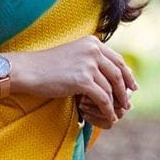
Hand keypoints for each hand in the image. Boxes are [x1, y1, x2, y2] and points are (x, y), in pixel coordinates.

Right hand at [10, 36, 135, 127]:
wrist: (27, 70)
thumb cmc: (45, 66)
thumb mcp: (71, 56)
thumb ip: (88, 60)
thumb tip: (102, 73)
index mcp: (92, 42)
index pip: (117, 59)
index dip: (127, 74)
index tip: (132, 85)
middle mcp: (93, 50)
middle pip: (118, 73)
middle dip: (125, 89)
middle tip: (128, 101)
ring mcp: (89, 64)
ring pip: (111, 87)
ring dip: (116, 102)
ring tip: (118, 112)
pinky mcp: (83, 80)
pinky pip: (102, 98)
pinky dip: (107, 109)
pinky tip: (109, 116)